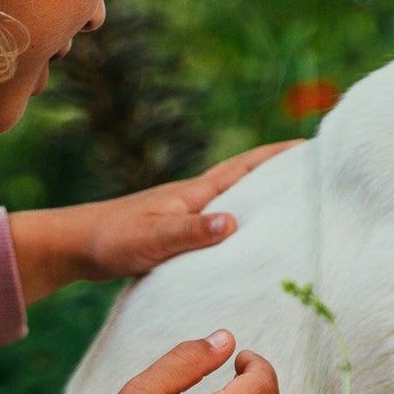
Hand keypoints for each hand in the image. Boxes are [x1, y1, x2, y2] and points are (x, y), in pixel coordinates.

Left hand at [8, 143, 298, 303]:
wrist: (73, 247)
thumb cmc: (110, 239)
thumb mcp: (152, 238)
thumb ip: (191, 232)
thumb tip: (235, 223)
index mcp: (194, 193)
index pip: (246, 167)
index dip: (279, 156)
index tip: (313, 145)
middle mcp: (194, 200)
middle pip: (247, 181)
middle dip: (282, 176)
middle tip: (319, 178)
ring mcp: (185, 216)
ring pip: (235, 205)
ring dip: (263, 203)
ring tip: (297, 213)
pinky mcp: (176, 235)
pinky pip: (219, 228)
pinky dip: (240, 229)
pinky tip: (249, 246)